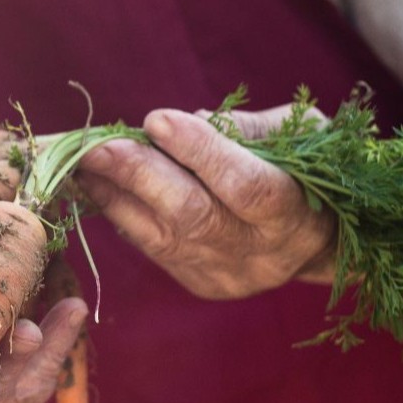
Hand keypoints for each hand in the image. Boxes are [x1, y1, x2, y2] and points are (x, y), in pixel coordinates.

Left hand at [75, 105, 335, 299]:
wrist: (319, 241)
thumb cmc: (308, 171)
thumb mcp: (303, 136)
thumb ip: (251, 127)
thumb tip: (193, 119)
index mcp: (295, 214)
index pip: (244, 186)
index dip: (199, 151)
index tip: (157, 119)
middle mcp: (259, 253)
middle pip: (192, 216)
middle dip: (139, 175)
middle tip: (97, 146)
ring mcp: (226, 274)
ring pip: (161, 236)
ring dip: (115, 194)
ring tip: (83, 161)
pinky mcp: (199, 283)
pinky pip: (151, 248)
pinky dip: (123, 213)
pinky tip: (99, 185)